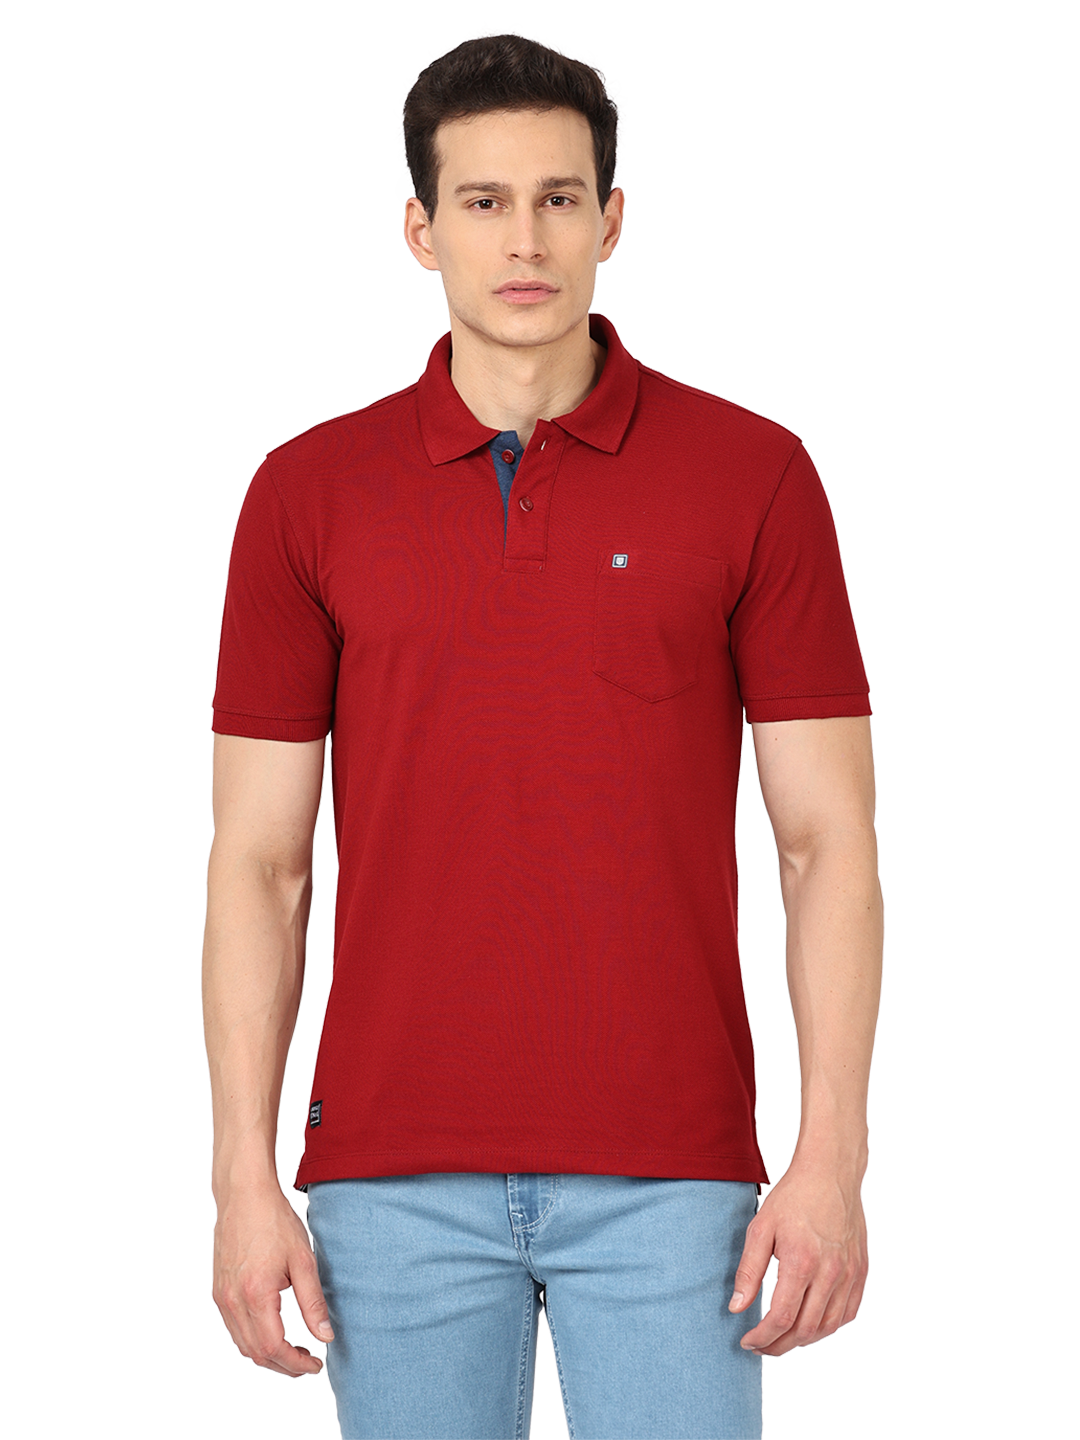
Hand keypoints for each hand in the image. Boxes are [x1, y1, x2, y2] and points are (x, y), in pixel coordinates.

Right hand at [212, 1185, 334, 1376]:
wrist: (244, 1196)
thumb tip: (325, 1335)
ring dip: (268, 1354)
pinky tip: (273, 1331)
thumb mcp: (303, 1259)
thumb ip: (313, 1302)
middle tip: (308, 1360)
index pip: (273, 1347)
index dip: (296, 1362)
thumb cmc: (273, 1221)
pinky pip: (235, 1328)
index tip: (316, 1361)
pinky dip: (254, 1339)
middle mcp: (233, 1301)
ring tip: (294, 1350)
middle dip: (284, 1365)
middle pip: (256, 1352)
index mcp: (255, 1294)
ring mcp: (223, 1297)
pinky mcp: (220, 1291)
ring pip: (243, 1344)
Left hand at [727, 1162, 867, 1355]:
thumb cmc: (794, 1198)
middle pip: (805, 1330)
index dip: (763, 1337)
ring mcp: (849, 1275)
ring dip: (803, 1340)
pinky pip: (847, 1313)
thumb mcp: (761, 1228)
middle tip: (762, 1345)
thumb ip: (749, 1271)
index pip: (782, 1318)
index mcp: (802, 1263)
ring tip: (782, 1338)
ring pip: (828, 1326)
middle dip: (780, 1345)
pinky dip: (828, 1326)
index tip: (748, 1341)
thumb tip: (737, 1308)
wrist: (830, 1174)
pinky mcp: (860, 1272)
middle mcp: (830, 1274)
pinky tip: (811, 1324)